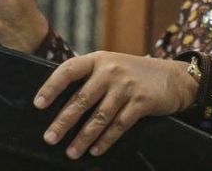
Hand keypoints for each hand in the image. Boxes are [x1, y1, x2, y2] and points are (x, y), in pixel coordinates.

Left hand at [33, 52, 198, 158]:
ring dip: (83, 137)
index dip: (51, 86)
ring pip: (99, 117)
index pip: (69, 70)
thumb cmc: (134, 73)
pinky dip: (105, 140)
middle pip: (81, 99)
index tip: (38, 104)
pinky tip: (95, 150)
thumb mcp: (111, 65)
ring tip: (71, 152)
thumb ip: (90, 76)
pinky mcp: (140, 102)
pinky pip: (118, 125)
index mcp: (98, 59)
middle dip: (63, 121)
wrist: (173, 77)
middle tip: (49, 138)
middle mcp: (110, 70)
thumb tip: (60, 99)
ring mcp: (126, 86)